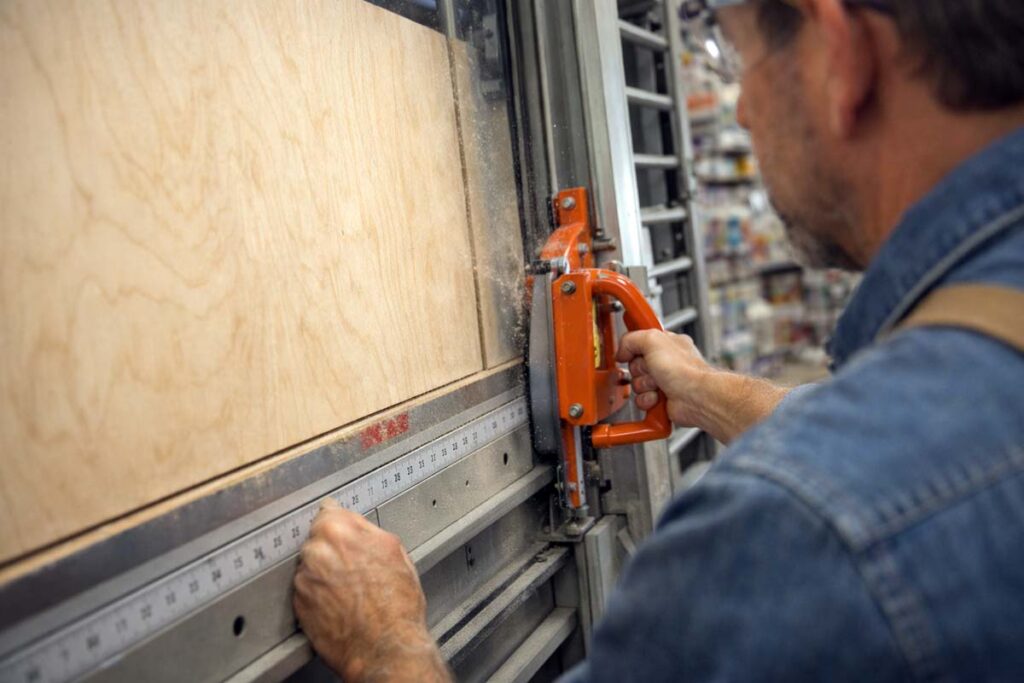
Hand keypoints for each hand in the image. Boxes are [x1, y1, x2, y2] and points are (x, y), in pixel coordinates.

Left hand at [293, 499, 450, 682]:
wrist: (386, 646)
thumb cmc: (396, 604)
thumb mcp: (394, 550)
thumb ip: (366, 530)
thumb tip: (355, 523)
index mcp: (339, 530)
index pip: (328, 511)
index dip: (339, 523)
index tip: (340, 528)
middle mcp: (316, 551)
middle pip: (318, 539)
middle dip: (331, 550)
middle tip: (353, 567)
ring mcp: (304, 578)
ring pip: (311, 565)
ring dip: (324, 572)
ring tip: (350, 589)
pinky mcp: (298, 603)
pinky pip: (306, 590)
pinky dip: (318, 594)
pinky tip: (340, 603)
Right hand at [617, 330, 714, 423]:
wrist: (696, 397)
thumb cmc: (685, 370)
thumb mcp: (653, 340)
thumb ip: (631, 339)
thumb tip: (621, 351)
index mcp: (667, 344)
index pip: (640, 342)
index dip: (634, 347)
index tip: (633, 350)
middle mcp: (666, 363)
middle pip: (635, 365)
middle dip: (639, 369)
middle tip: (651, 369)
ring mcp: (664, 382)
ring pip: (637, 384)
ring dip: (644, 386)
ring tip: (658, 385)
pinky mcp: (661, 400)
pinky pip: (641, 400)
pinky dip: (647, 400)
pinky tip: (658, 397)